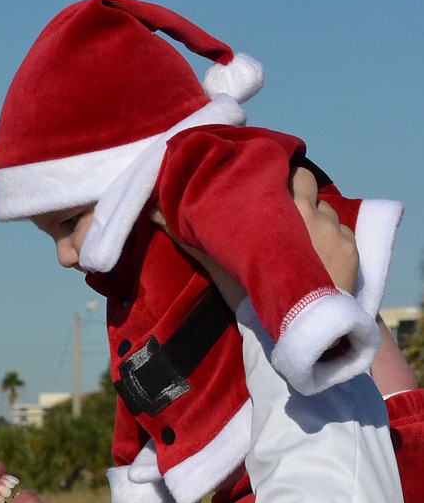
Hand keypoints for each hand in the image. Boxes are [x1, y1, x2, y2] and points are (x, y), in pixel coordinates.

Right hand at [150, 165, 359, 310]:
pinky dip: (333, 238)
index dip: (275, 177)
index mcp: (278, 210)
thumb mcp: (221, 267)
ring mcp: (334, 229)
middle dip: (296, 191)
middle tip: (284, 213)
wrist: (299, 330)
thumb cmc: (254, 300)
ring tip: (303, 240)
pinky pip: (343, 229)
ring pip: (325, 207)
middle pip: (306, 181)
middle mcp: (309, 211)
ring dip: (315, 217)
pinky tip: (320, 258)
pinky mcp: (352, 247)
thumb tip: (151, 212)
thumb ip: (190, 239)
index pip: (284, 172)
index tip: (267, 187)